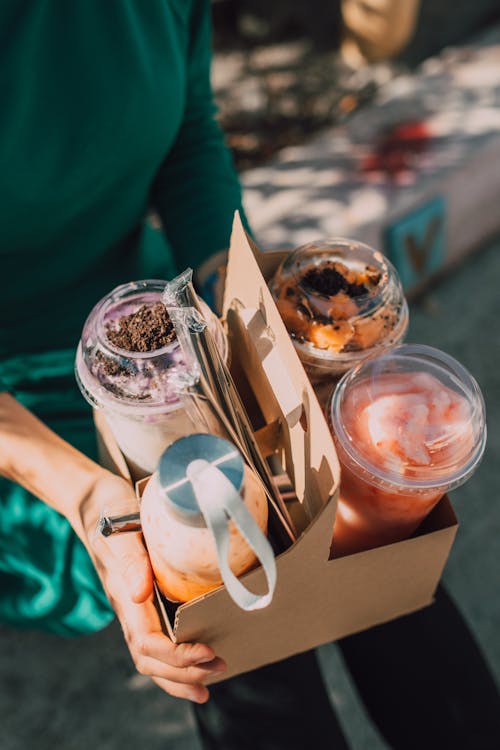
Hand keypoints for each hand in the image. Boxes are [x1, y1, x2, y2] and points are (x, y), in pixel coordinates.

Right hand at [82, 473, 225, 701]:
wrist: (96, 499)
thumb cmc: (110, 512)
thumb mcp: (121, 532)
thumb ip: (131, 562)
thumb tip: (140, 594)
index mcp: (125, 596)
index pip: (148, 643)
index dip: (178, 656)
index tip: (208, 651)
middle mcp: (130, 608)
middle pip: (151, 660)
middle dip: (184, 673)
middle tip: (220, 670)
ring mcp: (135, 606)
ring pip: (153, 656)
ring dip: (180, 674)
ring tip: (210, 680)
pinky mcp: (144, 598)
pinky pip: (158, 638)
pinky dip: (176, 657)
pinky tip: (197, 658)